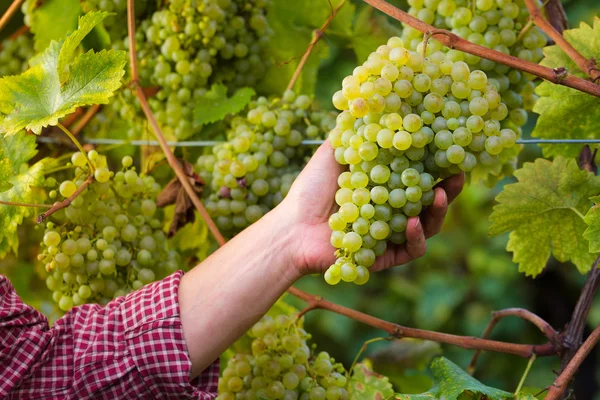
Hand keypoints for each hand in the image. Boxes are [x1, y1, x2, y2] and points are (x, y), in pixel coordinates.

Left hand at [280, 141, 463, 275]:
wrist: (292, 226)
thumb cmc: (310, 189)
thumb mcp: (333, 152)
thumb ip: (355, 132)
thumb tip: (372, 99)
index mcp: (385, 186)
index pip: (420, 175)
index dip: (438, 164)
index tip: (452, 149)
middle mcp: (393, 210)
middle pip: (431, 201)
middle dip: (449, 189)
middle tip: (459, 175)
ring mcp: (392, 235)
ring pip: (428, 226)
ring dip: (438, 212)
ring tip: (441, 195)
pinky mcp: (385, 257)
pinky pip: (411, 250)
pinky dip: (415, 237)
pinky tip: (412, 223)